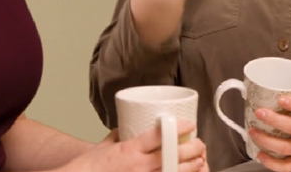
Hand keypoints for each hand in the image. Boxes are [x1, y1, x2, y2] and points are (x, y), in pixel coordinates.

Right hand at [71, 121, 206, 171]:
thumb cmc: (91, 166)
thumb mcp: (107, 144)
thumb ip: (121, 135)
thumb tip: (131, 126)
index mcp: (130, 150)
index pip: (159, 136)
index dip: (178, 128)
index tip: (190, 124)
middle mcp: (139, 167)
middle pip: (172, 156)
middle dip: (191, 150)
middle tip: (200, 144)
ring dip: (190, 168)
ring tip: (200, 161)